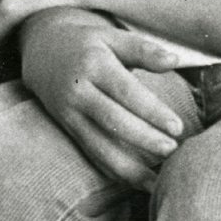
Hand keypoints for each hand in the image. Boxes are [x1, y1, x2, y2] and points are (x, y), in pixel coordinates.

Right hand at [19, 9, 185, 189]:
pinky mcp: (68, 129)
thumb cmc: (87, 44)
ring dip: (129, 167)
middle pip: (112, 121)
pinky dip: (115, 172)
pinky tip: (138, 183)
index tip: (178, 127)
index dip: (152, 111)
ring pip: (99, 146)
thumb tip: (175, 59)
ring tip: (157, 180)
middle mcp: (78, 91)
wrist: (42, 52)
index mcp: (93, 64)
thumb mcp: (111, 37)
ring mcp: (70, 113)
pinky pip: (92, 155)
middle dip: (143, 139)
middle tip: (172, 150)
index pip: (125, 91)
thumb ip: (143, 50)